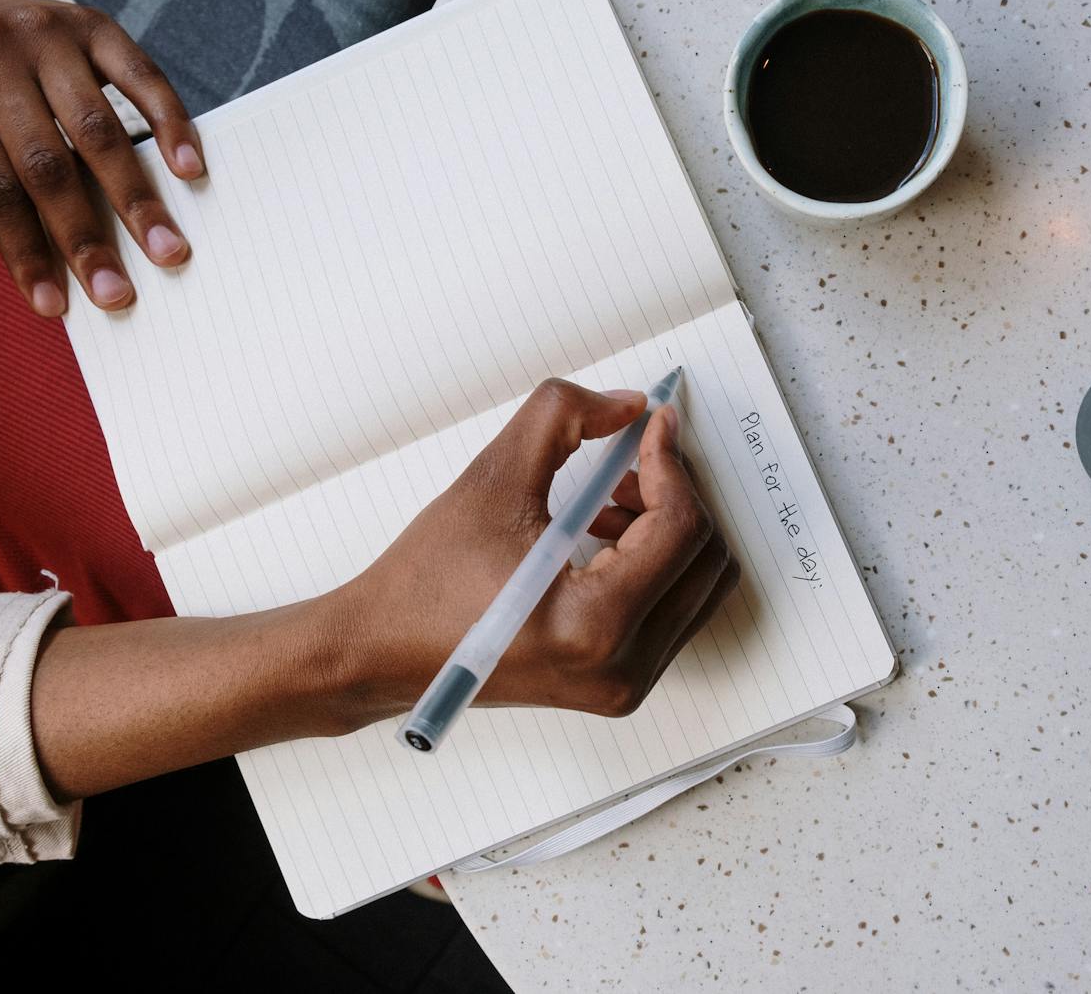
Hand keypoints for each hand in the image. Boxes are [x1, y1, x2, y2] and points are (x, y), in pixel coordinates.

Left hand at [0, 0, 202, 316]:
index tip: (55, 306)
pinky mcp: (93, 22)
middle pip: (44, 163)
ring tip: (167, 250)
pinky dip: (169, 125)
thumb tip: (62, 266)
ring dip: (135, 198)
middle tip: (119, 292)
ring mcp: (45, 34)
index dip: (23, 251)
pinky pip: (142, 77)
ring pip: (97, 128)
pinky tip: (189, 169)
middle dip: (85, 236)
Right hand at [328, 379, 739, 721]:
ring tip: (610, 497)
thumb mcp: (493, 477)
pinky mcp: (619, 682)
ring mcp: (624, 683)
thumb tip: (630, 406)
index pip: (680, 528)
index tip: (652, 426)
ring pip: (700, 583)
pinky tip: (604, 532)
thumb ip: (563, 418)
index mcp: (592, 627)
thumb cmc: (426, 581)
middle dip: (676, 493)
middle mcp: (620, 669)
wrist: (382, 651)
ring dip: (670, 525)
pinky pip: (675, 607)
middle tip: (633, 458)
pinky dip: (657, 560)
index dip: (671, 462)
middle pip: (707, 557)